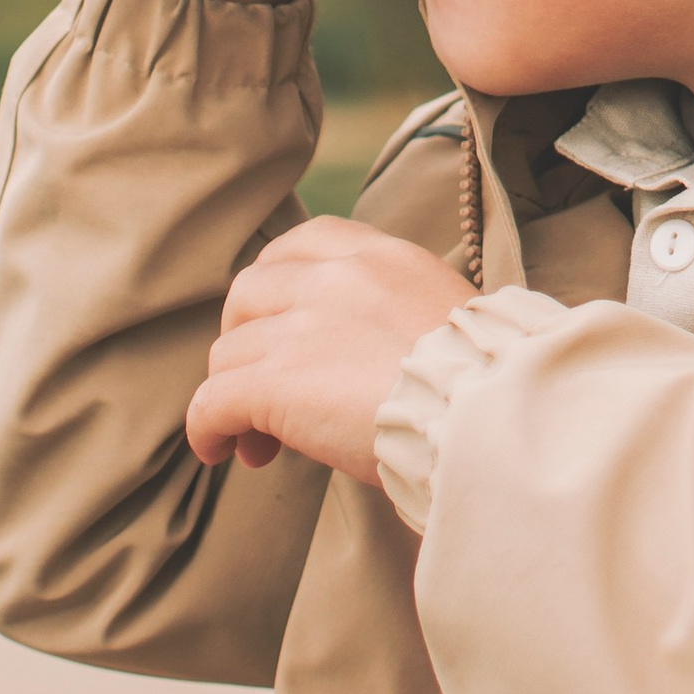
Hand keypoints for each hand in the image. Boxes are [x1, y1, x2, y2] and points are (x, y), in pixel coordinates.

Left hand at [185, 218, 470, 479]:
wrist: (486, 417)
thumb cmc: (484, 385)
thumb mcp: (444, 314)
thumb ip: (395, 310)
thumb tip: (370, 350)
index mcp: (381, 256)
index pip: (302, 243)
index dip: (278, 286)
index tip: (282, 326)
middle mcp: (334, 278)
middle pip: (249, 293)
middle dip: (246, 338)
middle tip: (265, 388)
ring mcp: (300, 327)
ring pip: (229, 353)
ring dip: (234, 394)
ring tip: (257, 441)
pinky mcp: (276, 382)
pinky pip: (213, 399)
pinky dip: (206, 427)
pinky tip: (220, 450)